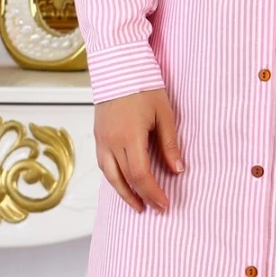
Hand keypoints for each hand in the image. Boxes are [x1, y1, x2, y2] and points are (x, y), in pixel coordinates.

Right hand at [93, 88, 183, 211]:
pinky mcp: (98, 135)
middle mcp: (111, 141)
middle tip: (155, 209)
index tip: (165, 204)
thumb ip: (170, 144)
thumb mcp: (164, 114)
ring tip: (138, 204)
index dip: (153, 192)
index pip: (140, 175)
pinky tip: (124, 183)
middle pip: (124, 179)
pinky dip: (114, 178)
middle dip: (140, 197)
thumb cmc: (144, 87)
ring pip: (109, 175)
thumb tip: (177, 170)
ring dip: (124, 192)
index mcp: (129, 137)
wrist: (118, 67)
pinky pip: (103, 164)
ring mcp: (101, 139)